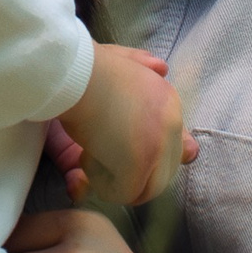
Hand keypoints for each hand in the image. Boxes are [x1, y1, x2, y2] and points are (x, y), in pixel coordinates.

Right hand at [60, 46, 196, 208]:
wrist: (74, 72)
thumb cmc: (87, 65)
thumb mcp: (118, 59)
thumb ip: (139, 64)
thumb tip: (162, 68)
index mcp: (169, 100)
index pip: (177, 146)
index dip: (148, 156)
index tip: (119, 150)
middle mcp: (172, 123)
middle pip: (163, 174)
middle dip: (132, 173)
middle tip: (99, 155)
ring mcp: (160, 144)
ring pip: (147, 190)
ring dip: (116, 181)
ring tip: (90, 158)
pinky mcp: (142, 162)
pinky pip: (126, 193)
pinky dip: (101, 184)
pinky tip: (84, 161)